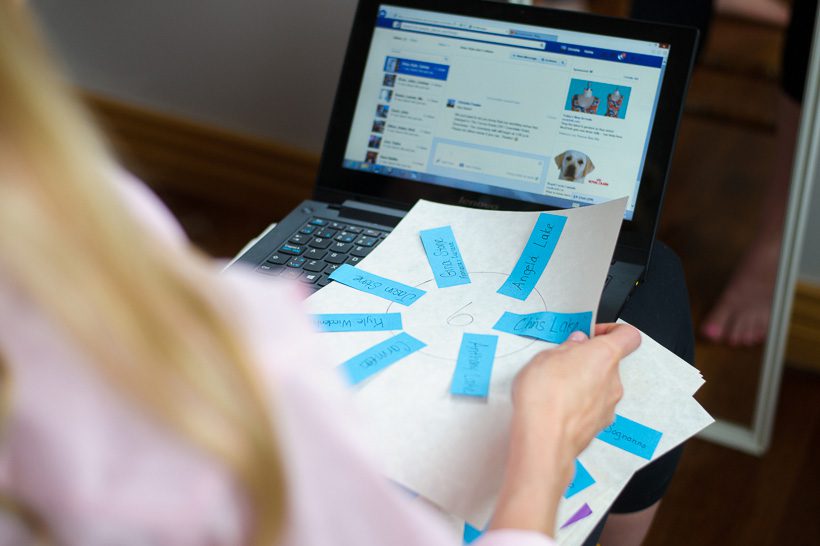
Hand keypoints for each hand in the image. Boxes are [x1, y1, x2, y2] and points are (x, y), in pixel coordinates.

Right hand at [491, 323, 640, 536]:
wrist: (544, 439)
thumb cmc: (545, 397)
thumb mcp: (545, 357)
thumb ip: (565, 348)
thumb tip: (574, 345)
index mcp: (604, 356)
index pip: (628, 335)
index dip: (613, 330)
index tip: (593, 333)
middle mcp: (613, 381)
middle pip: (609, 363)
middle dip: (588, 360)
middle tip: (563, 361)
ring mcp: (608, 406)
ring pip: (600, 387)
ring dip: (583, 383)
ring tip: (554, 386)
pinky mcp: (598, 426)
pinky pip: (592, 407)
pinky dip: (578, 404)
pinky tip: (556, 405)